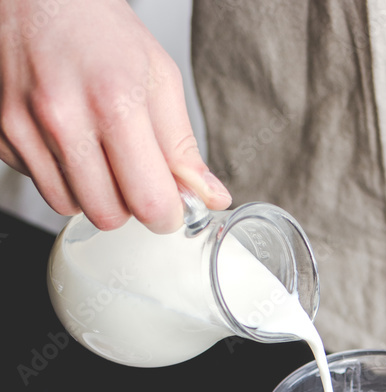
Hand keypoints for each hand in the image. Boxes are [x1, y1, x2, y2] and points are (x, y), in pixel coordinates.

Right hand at [0, 0, 230, 232]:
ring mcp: (24, 128)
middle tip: (132, 173)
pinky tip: (64, 138)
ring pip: (70, 207)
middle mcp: (63, 118)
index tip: (169, 205)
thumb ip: (183, 148)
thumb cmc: (97, 27)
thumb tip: (211, 198)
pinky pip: (40, 185)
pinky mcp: (1, 135)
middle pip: (108, 216)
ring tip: (96, 150)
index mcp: (115, 102)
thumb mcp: (158, 77)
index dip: (166, 214)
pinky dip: (59, 174)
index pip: (149, 202)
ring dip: (91, 193)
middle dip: (127, 205)